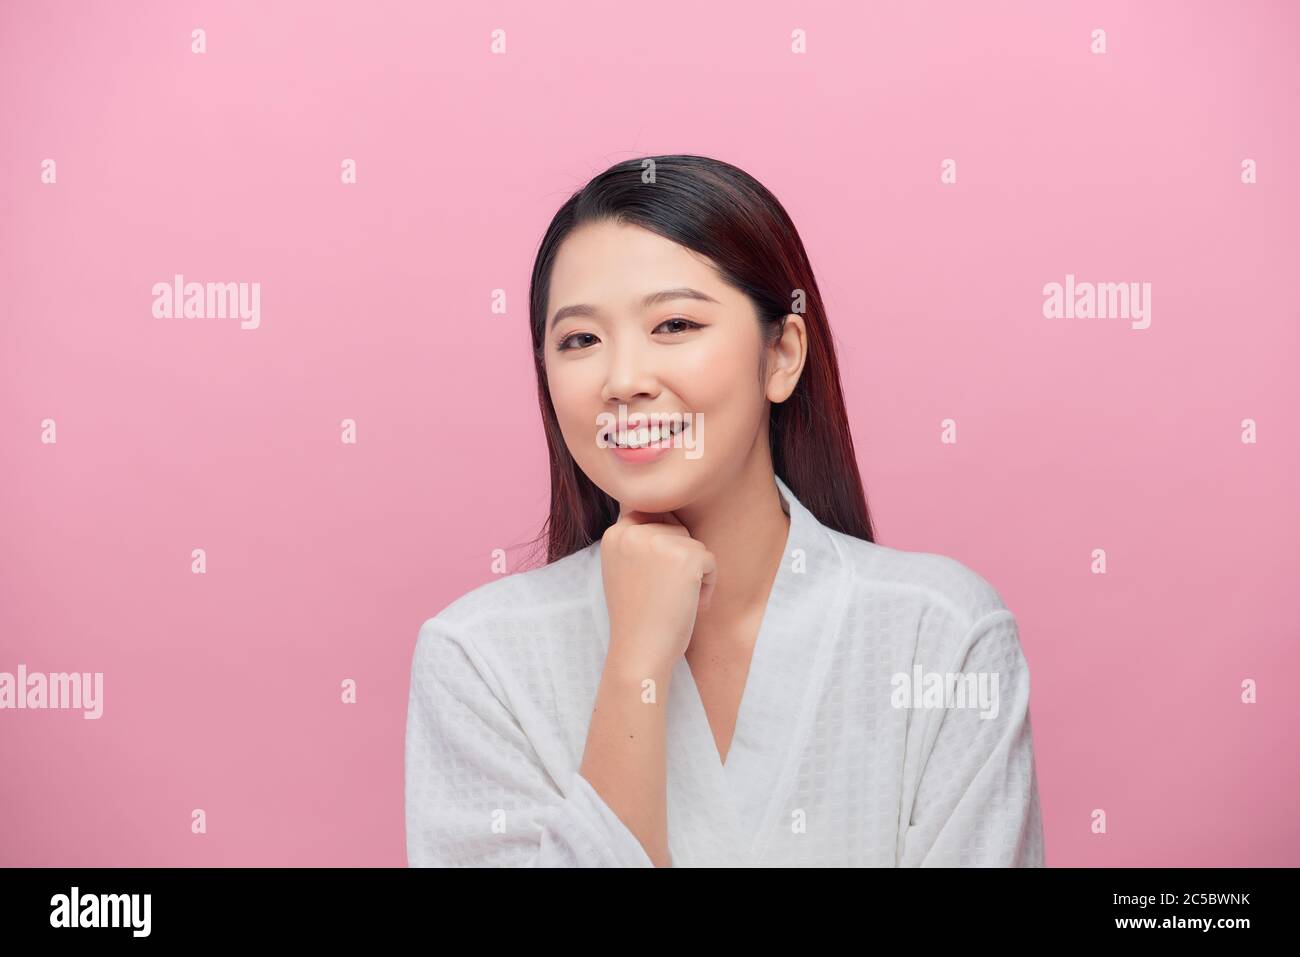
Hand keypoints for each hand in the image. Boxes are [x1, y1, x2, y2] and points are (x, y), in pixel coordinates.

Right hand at [599, 503, 716, 672]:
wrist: (640, 652)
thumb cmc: (637, 618)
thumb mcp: (624, 570)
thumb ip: (638, 543)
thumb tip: (669, 519)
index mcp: (615, 534)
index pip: (652, 517)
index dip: (662, 548)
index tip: (654, 581)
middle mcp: (634, 532)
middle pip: (676, 530)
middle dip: (680, 561)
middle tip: (665, 595)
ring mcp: (659, 543)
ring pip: (694, 545)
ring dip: (694, 574)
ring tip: (675, 601)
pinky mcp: (686, 557)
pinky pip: (710, 560)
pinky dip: (707, 586)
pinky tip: (690, 605)